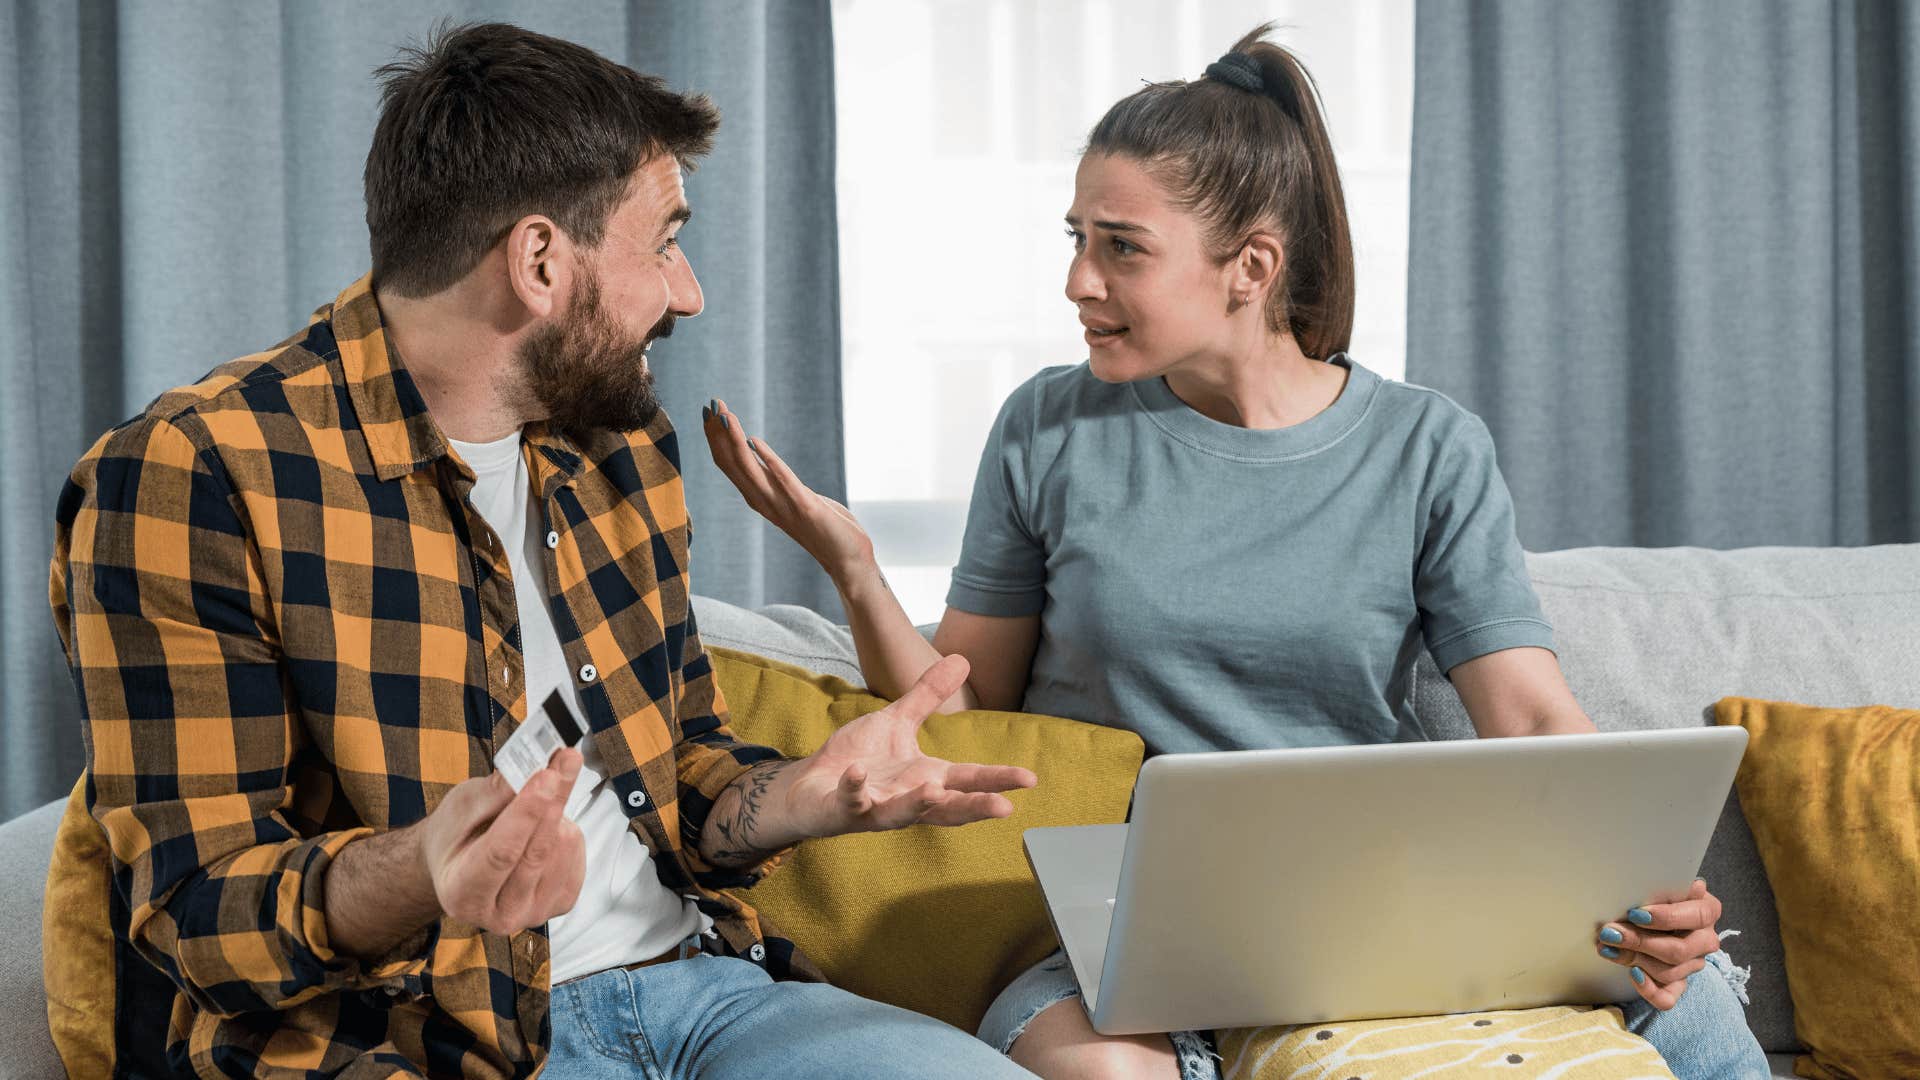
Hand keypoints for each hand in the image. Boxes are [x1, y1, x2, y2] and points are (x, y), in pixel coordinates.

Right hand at [420, 748, 586, 934]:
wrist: (462, 865)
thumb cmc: (455, 837)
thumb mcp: (460, 807)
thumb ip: (494, 793)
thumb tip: (532, 770)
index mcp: (461, 894)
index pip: (501, 854)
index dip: (527, 813)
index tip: (546, 775)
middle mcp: (497, 915)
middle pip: (536, 852)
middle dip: (552, 800)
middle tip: (564, 758)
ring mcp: (533, 914)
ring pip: (562, 850)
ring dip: (556, 813)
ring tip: (534, 805)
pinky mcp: (561, 903)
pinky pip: (577, 854)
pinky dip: (566, 830)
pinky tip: (546, 827)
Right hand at [701, 398, 874, 578]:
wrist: (849, 563)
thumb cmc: (827, 530)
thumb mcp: (796, 499)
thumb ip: (779, 483)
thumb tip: (763, 461)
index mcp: (762, 500)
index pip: (730, 466)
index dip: (717, 440)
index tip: (709, 412)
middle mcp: (766, 503)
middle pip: (733, 465)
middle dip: (719, 433)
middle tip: (710, 404)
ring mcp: (783, 506)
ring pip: (749, 470)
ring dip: (735, 440)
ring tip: (725, 414)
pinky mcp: (805, 507)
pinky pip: (782, 480)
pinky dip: (768, 459)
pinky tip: (756, 440)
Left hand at [782, 654, 1037, 837]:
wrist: (810, 785)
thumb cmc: (858, 759)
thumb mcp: (897, 722)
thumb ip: (928, 696)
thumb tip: (962, 659)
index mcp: (925, 778)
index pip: (967, 780)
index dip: (997, 779)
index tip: (1029, 778)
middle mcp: (907, 799)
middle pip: (947, 807)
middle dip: (974, 807)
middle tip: (1004, 807)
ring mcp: (876, 807)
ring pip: (902, 813)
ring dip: (918, 804)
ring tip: (936, 790)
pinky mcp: (844, 810)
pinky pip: (851, 800)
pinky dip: (854, 788)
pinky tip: (856, 773)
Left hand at [1595, 879, 1723, 1009]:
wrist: (1648, 915)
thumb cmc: (1655, 896)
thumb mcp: (1660, 887)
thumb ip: (1668, 888)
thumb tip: (1695, 886)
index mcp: (1707, 911)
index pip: (1697, 916)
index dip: (1667, 917)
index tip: (1635, 913)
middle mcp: (1705, 940)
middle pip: (1679, 950)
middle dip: (1639, 942)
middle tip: (1610, 933)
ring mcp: (1693, 964)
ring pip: (1669, 972)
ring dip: (1634, 960)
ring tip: (1607, 947)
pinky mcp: (1679, 984)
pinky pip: (1668, 998)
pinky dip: (1649, 991)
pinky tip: (1632, 975)